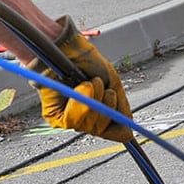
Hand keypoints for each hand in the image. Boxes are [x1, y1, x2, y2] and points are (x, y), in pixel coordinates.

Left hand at [27, 17, 132, 141]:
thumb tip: (128, 133)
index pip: (112, 133)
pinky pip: (71, 122)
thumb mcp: (114, 85)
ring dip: (93, 101)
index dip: (118, 128)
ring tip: (90, 83)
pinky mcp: (54, 116)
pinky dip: (79, 105)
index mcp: (100, 113)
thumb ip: (121, 110)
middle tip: (104, 89)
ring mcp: (69, 118)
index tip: (122, 119)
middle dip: (105, 108)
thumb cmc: (89, 63)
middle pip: (100, 130)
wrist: (69, 50)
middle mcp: (85, 119)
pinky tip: (81, 88)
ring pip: (87, 126)